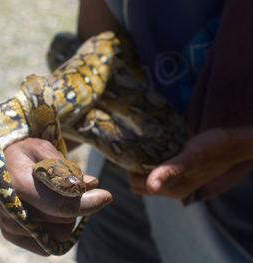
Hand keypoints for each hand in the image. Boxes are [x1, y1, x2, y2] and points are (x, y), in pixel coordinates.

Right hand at [0, 138, 111, 254]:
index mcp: (17, 184)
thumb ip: (65, 166)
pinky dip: (57, 227)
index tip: (106, 195)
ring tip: (55, 196)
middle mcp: (10, 210)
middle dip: (75, 203)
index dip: (87, 203)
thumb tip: (91, 184)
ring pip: (60, 234)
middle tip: (69, 186)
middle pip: (63, 220)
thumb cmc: (22, 157)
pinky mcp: (13, 237)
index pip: (60, 204)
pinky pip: (49, 243)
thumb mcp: (42, 149)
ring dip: (67, 217)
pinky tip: (49, 210)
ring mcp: (10, 227)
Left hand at [129, 127, 252, 199]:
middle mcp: (173, 189)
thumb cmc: (214, 148)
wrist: (232, 143)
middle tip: (134, 148)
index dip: (130, 170)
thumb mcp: (191, 157)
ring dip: (142, 164)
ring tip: (142, 147)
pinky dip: (151, 161)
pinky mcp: (180, 172)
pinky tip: (153, 148)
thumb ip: (170, 171)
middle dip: (133, 168)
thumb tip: (151, 186)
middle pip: (140, 183)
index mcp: (174, 189)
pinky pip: (158, 170)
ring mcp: (177, 181)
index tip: (130, 152)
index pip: (137, 185)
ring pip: (148, 176)